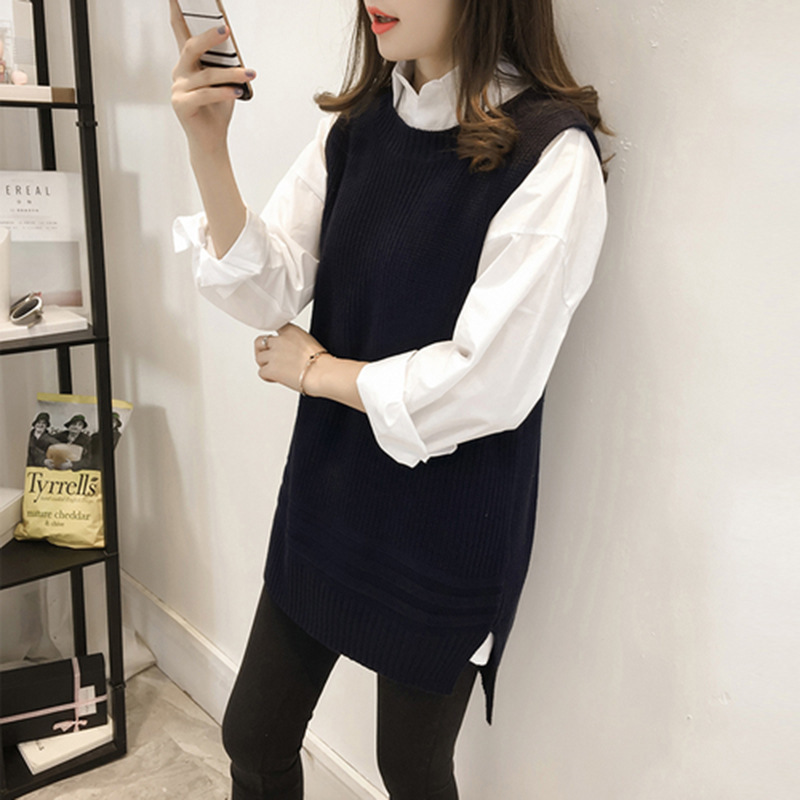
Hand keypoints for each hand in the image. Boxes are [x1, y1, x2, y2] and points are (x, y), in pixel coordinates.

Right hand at [169, 0, 254, 153]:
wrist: (211, 140)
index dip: (177, 12)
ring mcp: (178, 89)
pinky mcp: (181, 105)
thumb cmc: (217, 110)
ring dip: (231, 74)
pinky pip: (205, 94)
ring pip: (206, 75)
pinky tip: (238, 91)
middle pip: (191, 48)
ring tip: (249, 74)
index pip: (180, 32)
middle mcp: (179, 73)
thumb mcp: (224, 83)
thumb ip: (224, 65)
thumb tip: (233, 48)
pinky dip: (224, 92)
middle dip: (209, 37)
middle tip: (226, 30)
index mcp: (188, 64)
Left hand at [254, 324, 326, 393]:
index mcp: (290, 331)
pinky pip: (261, 372)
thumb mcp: (310, 343)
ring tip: (274, 370)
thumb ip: (295, 343)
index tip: (275, 344)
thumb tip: (292, 352)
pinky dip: (267, 377)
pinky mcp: (270, 369)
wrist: (323, 373)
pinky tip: (275, 379)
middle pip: (260, 342)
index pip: (274, 328)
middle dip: (263, 350)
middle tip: (269, 358)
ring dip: (265, 364)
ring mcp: (273, 354)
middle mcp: (280, 340)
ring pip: (259, 358)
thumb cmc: (322, 362)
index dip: (273, 338)